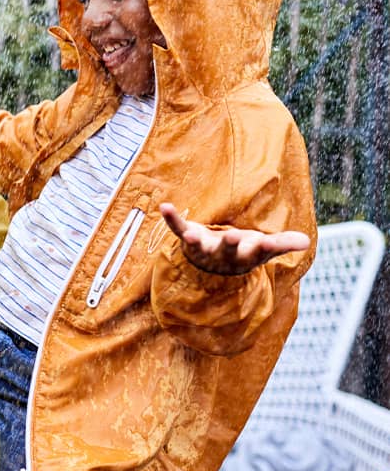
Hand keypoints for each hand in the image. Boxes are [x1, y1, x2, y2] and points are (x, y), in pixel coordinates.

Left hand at [159, 202, 310, 275]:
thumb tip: (306, 241)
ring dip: (193, 242)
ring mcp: (203, 248)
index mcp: (246, 256)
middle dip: (230, 244)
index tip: (270, 241)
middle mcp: (223, 255)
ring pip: (199, 246)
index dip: (265, 247)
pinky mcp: (188, 237)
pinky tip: (164, 206)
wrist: (213, 264)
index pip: (258, 252)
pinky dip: (171, 218)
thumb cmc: (244, 251)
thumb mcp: (264, 248)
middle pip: (227, 251)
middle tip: (233, 237)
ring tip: (189, 237)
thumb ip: (283, 244)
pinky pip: (177, 228)